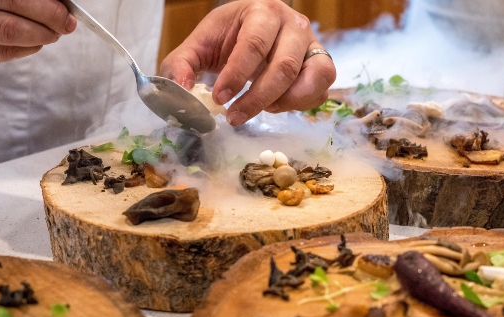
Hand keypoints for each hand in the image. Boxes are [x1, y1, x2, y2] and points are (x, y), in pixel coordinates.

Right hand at [0, 0, 76, 71]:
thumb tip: (54, 2)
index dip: (44, 3)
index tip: (65, 7)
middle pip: (12, 13)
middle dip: (48, 19)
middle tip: (66, 23)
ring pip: (9, 37)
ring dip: (40, 37)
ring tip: (52, 33)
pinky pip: (2, 55)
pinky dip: (25, 49)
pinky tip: (32, 43)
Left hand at [160, 0, 335, 125]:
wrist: (251, 32)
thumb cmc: (227, 38)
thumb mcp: (199, 46)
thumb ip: (181, 66)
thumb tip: (182, 92)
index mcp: (262, 12)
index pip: (253, 44)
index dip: (236, 75)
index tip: (219, 98)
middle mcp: (293, 25)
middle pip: (283, 66)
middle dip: (257, 98)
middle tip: (234, 117)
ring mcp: (313, 45)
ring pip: (311, 78)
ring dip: (283, 102)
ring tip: (260, 110)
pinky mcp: (321, 65)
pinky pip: (321, 90)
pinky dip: (300, 104)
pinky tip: (276, 105)